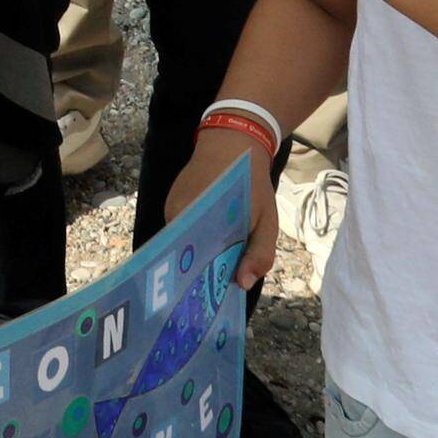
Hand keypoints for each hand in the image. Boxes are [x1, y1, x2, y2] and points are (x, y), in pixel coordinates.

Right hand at [170, 128, 278, 295]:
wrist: (234, 140)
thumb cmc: (251, 182)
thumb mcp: (265, 219)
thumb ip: (258, 253)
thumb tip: (241, 285)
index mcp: (195, 218)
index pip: (187, 260)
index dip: (198, 280)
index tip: (209, 297)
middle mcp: (175, 214)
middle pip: (182, 253)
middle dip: (197, 271)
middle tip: (214, 290)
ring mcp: (171, 207)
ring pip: (181, 241)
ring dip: (197, 253)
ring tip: (212, 272)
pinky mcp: (173, 201)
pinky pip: (181, 228)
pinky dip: (194, 238)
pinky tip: (210, 245)